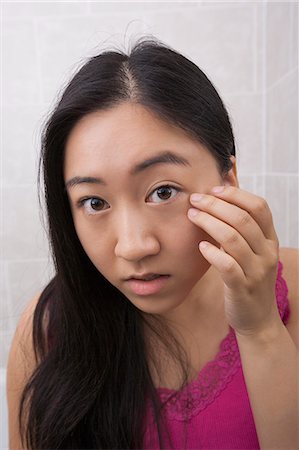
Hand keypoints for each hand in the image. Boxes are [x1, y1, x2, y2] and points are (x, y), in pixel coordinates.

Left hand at [187, 185, 281, 335]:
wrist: (257, 318)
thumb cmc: (248, 277)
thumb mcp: (252, 250)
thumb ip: (241, 224)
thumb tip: (227, 187)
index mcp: (270, 239)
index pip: (259, 207)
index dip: (236, 194)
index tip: (213, 189)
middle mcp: (267, 253)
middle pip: (243, 219)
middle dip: (216, 205)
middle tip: (195, 199)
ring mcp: (256, 271)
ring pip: (233, 239)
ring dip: (209, 223)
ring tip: (192, 215)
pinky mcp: (242, 287)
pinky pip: (227, 266)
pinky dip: (212, 253)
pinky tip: (200, 246)